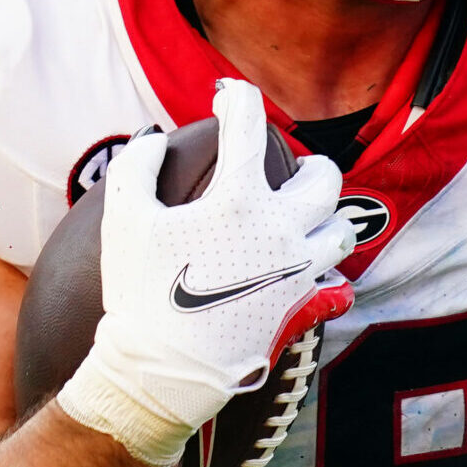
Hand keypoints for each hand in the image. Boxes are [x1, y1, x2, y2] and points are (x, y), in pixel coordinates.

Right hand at [57, 78, 356, 466]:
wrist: (162, 370)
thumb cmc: (140, 291)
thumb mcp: (124, 219)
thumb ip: (137, 167)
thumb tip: (153, 137)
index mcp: (239, 201)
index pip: (248, 128)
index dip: (236, 100)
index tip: (227, 96)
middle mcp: (282, 231)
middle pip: (325, 179)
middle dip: (310, 165)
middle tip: (293, 170)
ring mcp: (299, 273)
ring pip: (342, 231)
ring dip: (327, 218)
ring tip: (305, 219)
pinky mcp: (303, 311)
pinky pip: (338, 289)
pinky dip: (331, 280)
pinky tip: (314, 275)